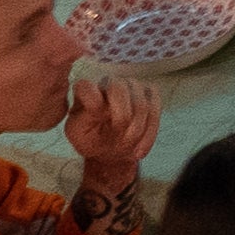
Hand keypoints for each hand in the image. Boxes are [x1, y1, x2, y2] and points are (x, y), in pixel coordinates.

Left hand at [63, 70, 157, 195]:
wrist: (111, 148)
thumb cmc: (91, 140)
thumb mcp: (79, 137)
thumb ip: (81, 123)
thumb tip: (98, 106)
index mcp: (85, 92)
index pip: (85, 86)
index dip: (91, 96)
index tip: (96, 114)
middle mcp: (108, 83)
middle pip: (119, 87)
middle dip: (122, 115)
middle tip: (119, 137)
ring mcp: (132, 86)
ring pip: (141, 102)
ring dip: (136, 129)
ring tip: (127, 146)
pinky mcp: (151, 93)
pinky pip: (155, 110)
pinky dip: (149, 134)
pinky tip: (139, 152)